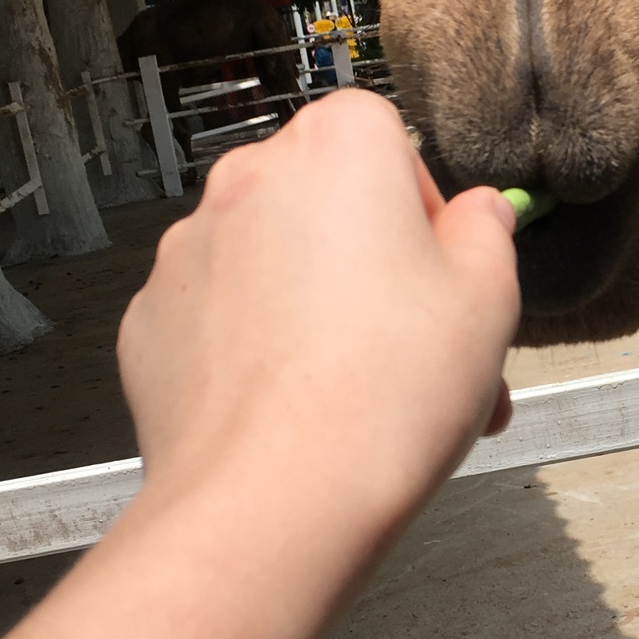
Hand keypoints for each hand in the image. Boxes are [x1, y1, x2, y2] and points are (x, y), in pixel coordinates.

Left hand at [117, 90, 518, 566]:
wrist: (274, 501)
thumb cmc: (384, 396)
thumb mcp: (487, 301)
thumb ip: (488, 234)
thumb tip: (480, 215)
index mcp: (336, 149)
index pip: (386, 138)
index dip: (423, 209)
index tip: (444, 272)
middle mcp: (247, 181)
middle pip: (326, 204)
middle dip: (372, 265)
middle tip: (419, 346)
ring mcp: (187, 251)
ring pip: (272, 264)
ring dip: (315, 309)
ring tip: (363, 396)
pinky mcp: (150, 323)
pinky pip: (219, 320)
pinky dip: (255, 352)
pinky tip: (296, 414)